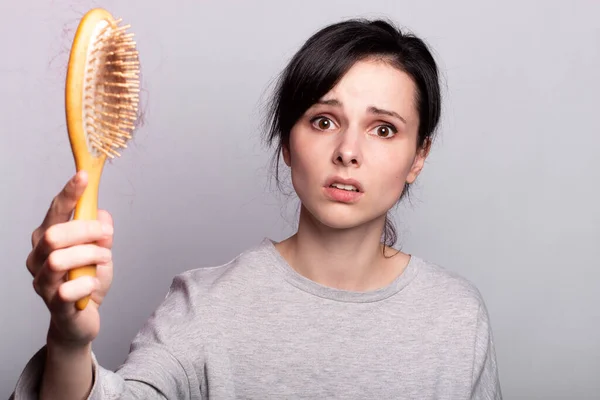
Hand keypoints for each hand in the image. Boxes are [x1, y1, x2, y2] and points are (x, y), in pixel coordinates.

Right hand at [26, 170, 113, 347]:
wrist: (81, 319)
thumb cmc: (87, 280)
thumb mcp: (101, 250)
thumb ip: (101, 231)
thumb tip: (101, 214)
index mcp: (47, 240)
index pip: (56, 211)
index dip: (69, 193)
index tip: (83, 176)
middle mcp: (38, 259)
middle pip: (54, 234)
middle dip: (85, 231)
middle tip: (105, 235)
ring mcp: (43, 283)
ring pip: (59, 260)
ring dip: (90, 256)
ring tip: (103, 259)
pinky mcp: (54, 305)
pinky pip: (68, 290)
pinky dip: (88, 283)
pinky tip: (92, 285)